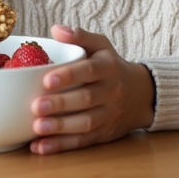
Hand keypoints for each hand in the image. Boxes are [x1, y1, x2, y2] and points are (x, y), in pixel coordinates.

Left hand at [28, 25, 155, 154]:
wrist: (143, 95)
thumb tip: (56, 30)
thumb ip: (80, 36)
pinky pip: (83, 142)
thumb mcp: (101, 46)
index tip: (46, 79)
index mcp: (108, 68)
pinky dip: (61, 146)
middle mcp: (111, 92)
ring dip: (60, 128)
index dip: (69, 75)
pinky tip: (40, 147)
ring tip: (37, 128)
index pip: (89, 71)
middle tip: (35, 106)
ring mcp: (109, 115)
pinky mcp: (104, 135)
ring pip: (86, 123)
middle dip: (60, 104)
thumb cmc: (112, 67)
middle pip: (86, 99)